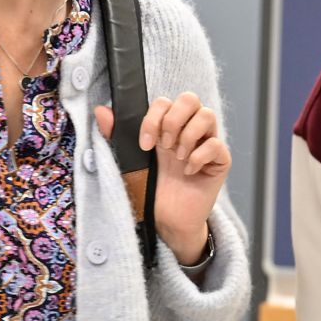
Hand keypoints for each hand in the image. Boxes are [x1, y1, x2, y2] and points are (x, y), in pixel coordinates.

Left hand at [92, 94, 229, 265]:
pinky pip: (217, 145)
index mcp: (165, 128)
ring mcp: (205, 145)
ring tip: (177, 157)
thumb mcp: (126, 163)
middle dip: (173, 120)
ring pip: (207, 115)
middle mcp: (187, 132)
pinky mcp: (219, 162)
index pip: (165, 102)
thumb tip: (101, 110)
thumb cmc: (148, 191)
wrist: (165, 221)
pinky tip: (188, 172)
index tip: (144, 144)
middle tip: (163, 146)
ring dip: (188, 135)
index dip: (154, 117)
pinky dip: (200, 157)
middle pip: (190, 98)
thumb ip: (114, 136)